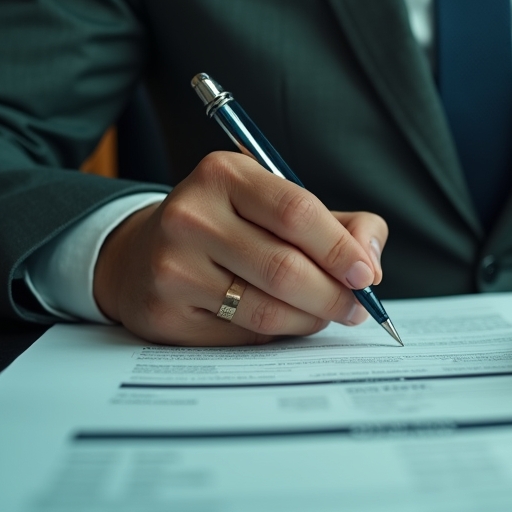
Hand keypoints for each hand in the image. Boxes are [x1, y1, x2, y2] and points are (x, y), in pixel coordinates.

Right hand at [92, 152, 386, 345]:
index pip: (296, 212)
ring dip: (310, 320)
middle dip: (334, 295)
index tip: (367, 276)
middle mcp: (191, 215)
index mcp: (224, 174)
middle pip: (285, 268)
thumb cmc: (229, 226)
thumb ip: (340, 223)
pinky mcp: (165, 312)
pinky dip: (276, 335)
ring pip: (267, 309)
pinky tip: (283, 322)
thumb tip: (371, 261)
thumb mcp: (278, 204)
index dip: (340, 249)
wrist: (140, 255)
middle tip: (356, 308)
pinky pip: (242, 336)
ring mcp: (173, 266)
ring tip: (325, 315)